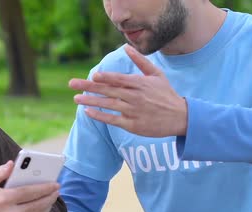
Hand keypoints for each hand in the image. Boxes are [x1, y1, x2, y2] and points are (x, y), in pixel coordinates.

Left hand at [69, 44, 187, 136]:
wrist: (180, 117)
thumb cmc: (166, 94)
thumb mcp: (156, 74)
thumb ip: (140, 61)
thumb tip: (127, 47)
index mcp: (139, 84)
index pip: (118, 79)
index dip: (105, 77)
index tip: (92, 76)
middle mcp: (134, 97)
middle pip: (108, 90)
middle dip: (88, 86)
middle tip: (72, 84)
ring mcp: (133, 111)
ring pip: (108, 104)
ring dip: (90, 101)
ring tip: (76, 98)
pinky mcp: (132, 125)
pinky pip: (112, 119)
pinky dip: (100, 116)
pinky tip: (88, 112)